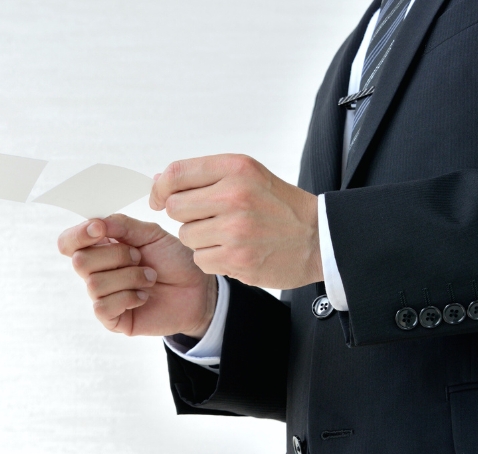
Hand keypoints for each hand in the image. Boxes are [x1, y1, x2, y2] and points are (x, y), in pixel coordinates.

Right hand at [58, 214, 216, 338]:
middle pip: (79, 262)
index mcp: (101, 247)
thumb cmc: (173, 260)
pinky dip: (128, 298)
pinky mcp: (112, 319)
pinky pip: (103, 307)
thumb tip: (96, 223)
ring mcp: (103, 296)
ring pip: (95, 284)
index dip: (79, 235)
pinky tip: (144, 296)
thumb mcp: (151, 234)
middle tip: (139, 257)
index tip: (99, 229)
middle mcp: (96, 271)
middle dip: (115, 256)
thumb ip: (123, 225)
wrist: (197, 289)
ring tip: (150, 278)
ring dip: (129, 277)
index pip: (69, 242)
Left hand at [150, 154, 321, 289]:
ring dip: (200, 239)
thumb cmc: (277, 205)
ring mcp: (236, 229)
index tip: (159, 198)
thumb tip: (158, 182)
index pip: (176, 173)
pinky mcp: (237, 258)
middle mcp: (235, 195)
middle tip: (207, 219)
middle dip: (184, 216)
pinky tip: (233, 251)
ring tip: (227, 235)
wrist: (319, 237)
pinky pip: (200, 260)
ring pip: (186, 236)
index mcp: (236, 168)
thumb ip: (204, 176)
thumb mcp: (247, 175)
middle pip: (174, 208)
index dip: (160, 188)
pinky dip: (212, 259)